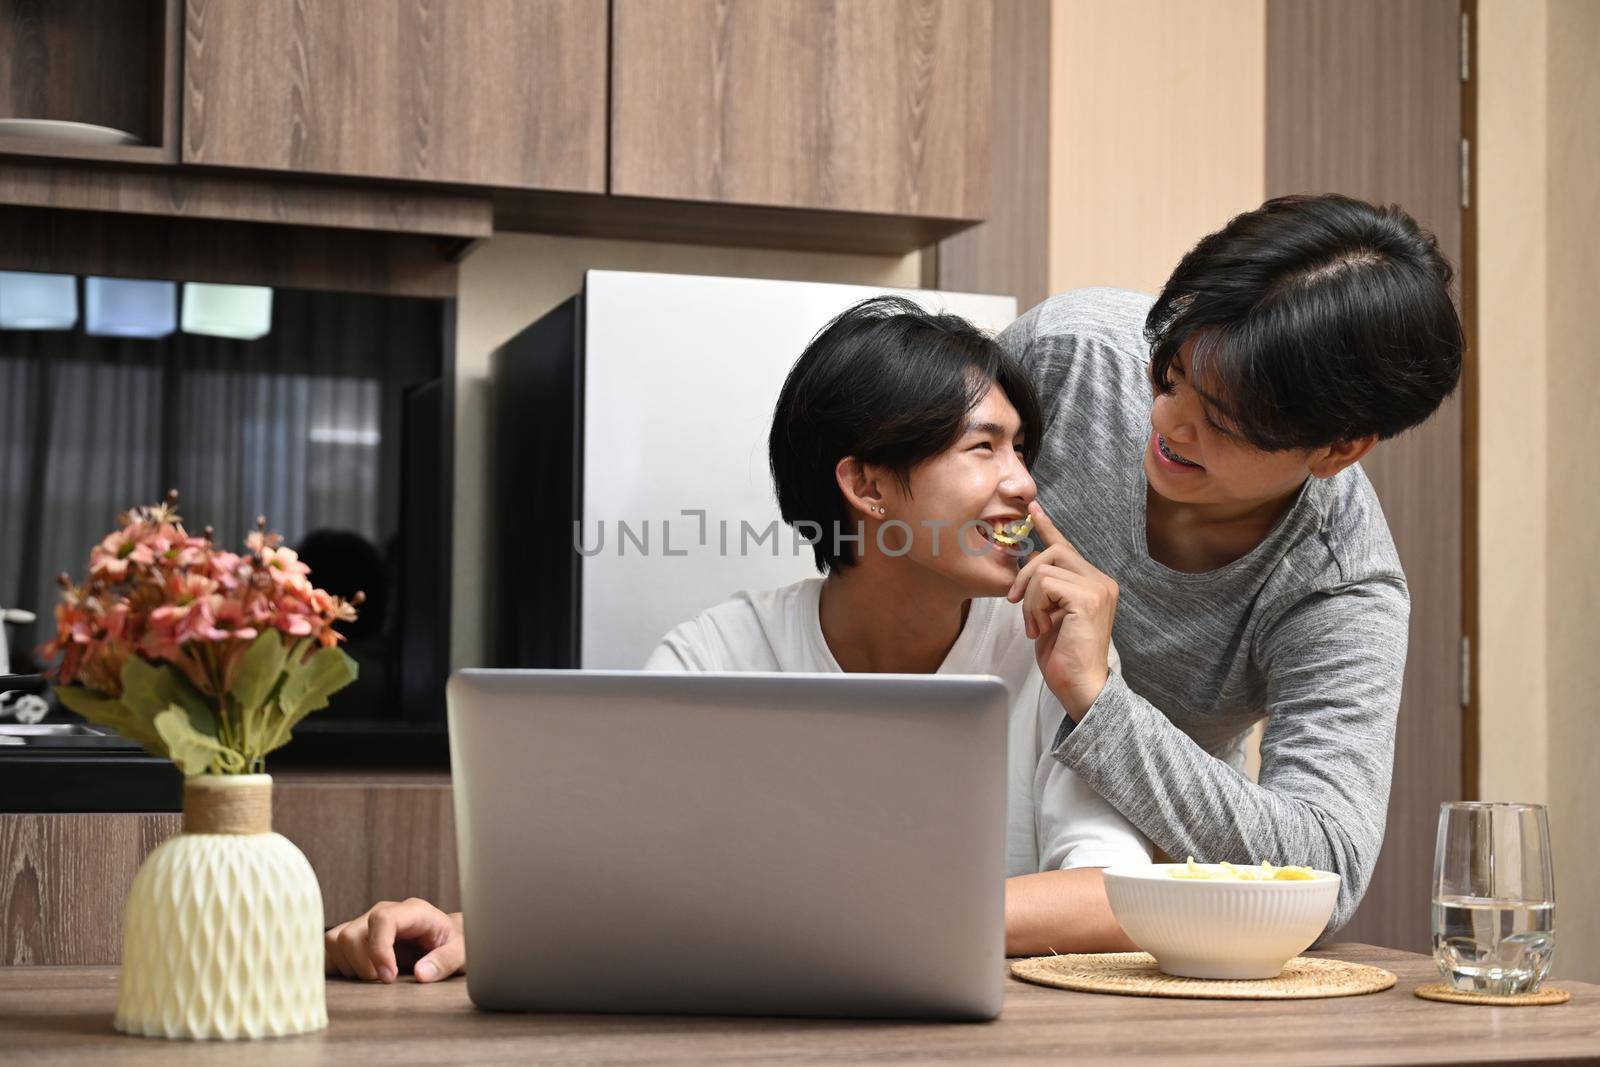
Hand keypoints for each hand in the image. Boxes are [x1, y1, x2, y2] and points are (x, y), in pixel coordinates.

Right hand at [324, 898, 464, 982]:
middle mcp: (384, 913)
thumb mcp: (462, 951)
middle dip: (362, 965)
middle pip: (350, 934)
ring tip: (374, 977)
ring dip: (349, 967)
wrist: (449, 937)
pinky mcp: (356, 938)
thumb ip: (445, 961)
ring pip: (334, 941)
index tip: (389, 978)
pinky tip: (357, 976)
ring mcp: (367, 924)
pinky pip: (329, 949)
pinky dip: (336, 966)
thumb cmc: (455, 942)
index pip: (382, 920)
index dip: (379, 951)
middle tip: (385, 981)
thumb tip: (422, 974)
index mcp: (411, 911)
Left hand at [1005, 500, 1118, 720]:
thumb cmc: (1064, 656)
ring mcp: (1097, 588)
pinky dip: (1034, 606)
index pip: (1067, 548)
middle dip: (1026, 574)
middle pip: (1053, 552)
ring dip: (1030, 600)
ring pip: (1044, 569)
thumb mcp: (1050, 614)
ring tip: (1036, 626)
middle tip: (1016, 602)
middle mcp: (1101, 581)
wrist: (1080, 686)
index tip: (1033, 508)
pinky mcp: (1087, 598)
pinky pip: (1045, 585)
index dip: (1048, 527)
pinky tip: (1042, 628)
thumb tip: (1031, 561)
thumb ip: (1047, 588)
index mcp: (1094, 583)